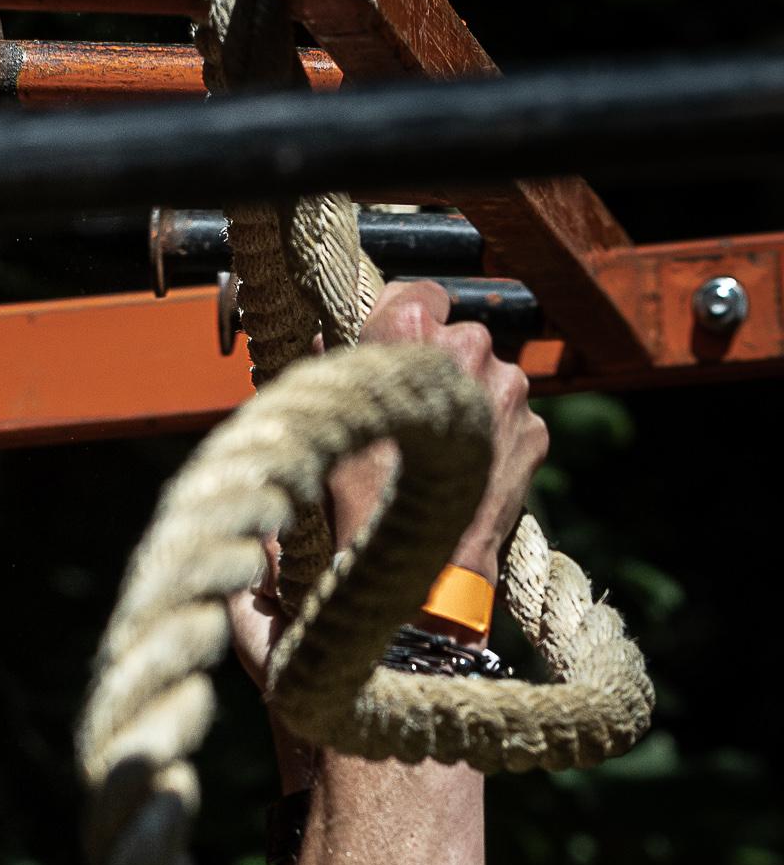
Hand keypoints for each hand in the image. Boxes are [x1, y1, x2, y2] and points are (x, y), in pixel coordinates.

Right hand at [330, 279, 548, 583]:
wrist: (422, 574)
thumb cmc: (359, 508)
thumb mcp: (329, 430)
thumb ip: (332, 370)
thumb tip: (331, 339)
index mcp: (413, 334)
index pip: (416, 290)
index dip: (400, 316)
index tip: (390, 342)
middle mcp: (469, 347)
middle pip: (454, 335)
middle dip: (433, 363)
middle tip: (408, 410)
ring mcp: (509, 388)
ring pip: (486, 374)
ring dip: (464, 397)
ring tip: (435, 447)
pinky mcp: (535, 427)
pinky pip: (510, 415)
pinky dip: (490, 432)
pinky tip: (462, 467)